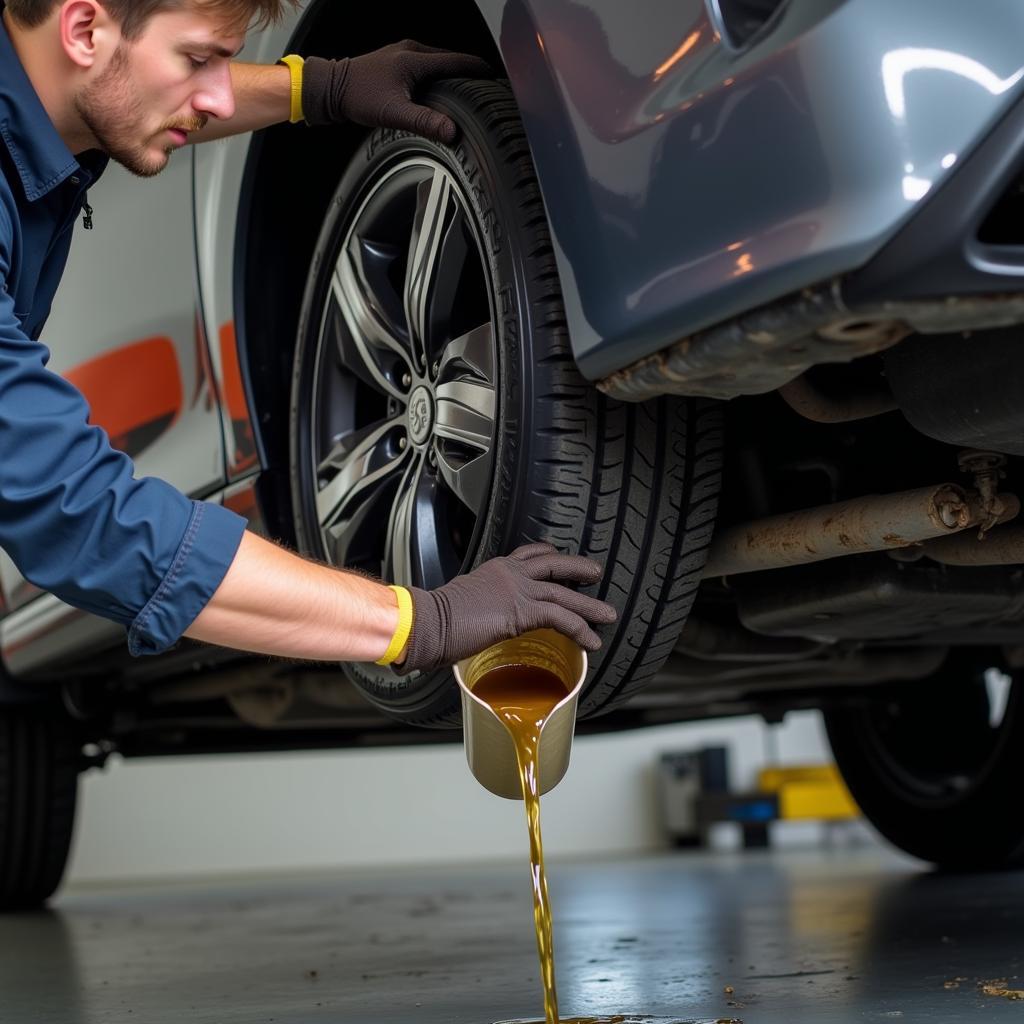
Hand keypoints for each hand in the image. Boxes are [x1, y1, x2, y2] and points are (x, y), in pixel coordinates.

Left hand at [302, 41, 491, 141]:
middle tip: (485, 91)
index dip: (479, 71)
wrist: (331, 88)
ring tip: (467, 93)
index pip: (458, 62)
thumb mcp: (394, 113)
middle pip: (451, 61)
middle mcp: (411, 50)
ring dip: (453, 76)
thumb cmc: (358, 97)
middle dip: (468, 75)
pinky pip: (426, 66)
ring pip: (438, 63)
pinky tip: (440, 92)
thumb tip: (452, 131)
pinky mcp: (397, 60)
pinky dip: (438, 77)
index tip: (495, 80)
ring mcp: (403, 53)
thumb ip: (425, 122)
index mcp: (415, 59)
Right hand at [398, 543, 617, 673]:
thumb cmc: (433, 620)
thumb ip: (480, 607)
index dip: (551, 556)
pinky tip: (591, 641)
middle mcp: (510, 573)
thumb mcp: (462, 604)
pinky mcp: (522, 610)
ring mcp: (517, 590)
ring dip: (590, 606)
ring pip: (564, 593)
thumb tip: (479, 622)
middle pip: (554, 564)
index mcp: (495, 570)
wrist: (425, 622)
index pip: (530, 554)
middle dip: (579, 569)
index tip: (562, 560)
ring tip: (607, 616)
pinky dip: (580, 628)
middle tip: (597, 574)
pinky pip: (561, 617)